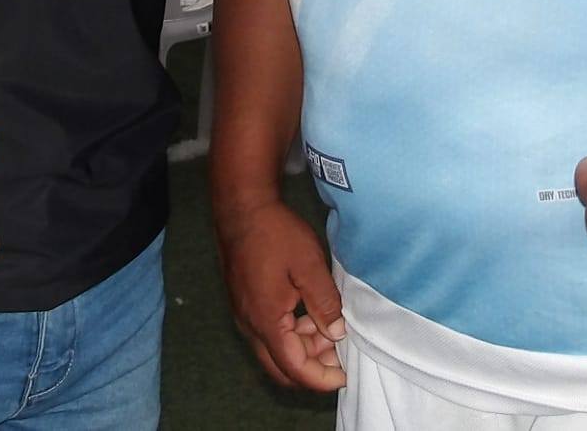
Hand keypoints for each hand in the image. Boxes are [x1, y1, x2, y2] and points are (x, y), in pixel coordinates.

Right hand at [215, 197, 344, 390]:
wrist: (241, 208)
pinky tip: (309, 316)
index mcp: (266, 323)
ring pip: (274, 351)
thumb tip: (337, 334)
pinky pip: (268, 333)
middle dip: (312, 368)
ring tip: (330, 329)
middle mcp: (250, 326)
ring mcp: (244, 315)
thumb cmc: (275, 234)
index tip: (345, 374)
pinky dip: (291, 334)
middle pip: (281, 368)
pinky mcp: (244, 303)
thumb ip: (324, 304)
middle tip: (340, 354)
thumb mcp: (309, 266)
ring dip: (303, 349)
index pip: (295, 368)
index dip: (321, 378)